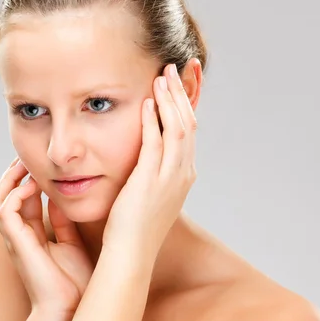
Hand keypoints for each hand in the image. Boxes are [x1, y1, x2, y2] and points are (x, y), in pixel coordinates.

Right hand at [0, 158, 94, 318]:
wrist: (70, 311)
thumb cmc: (73, 285)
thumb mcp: (72, 244)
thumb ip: (63, 222)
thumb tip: (60, 199)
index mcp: (30, 236)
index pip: (20, 199)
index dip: (25, 178)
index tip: (40, 163)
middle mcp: (17, 236)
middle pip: (2, 195)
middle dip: (13, 173)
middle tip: (28, 156)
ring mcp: (14, 240)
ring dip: (10, 179)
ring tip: (26, 165)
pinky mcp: (17, 244)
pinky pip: (4, 211)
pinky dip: (15, 194)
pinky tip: (33, 186)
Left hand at [102, 63, 197, 259]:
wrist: (131, 252)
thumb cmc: (133, 227)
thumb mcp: (149, 196)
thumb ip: (152, 174)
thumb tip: (145, 160)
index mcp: (182, 176)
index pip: (188, 132)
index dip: (184, 105)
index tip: (177, 84)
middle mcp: (182, 174)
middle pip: (189, 124)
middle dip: (182, 94)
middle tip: (174, 68)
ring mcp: (170, 177)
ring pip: (178, 128)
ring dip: (170, 100)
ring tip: (162, 76)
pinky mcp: (150, 179)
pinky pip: (156, 141)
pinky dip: (155, 119)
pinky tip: (148, 101)